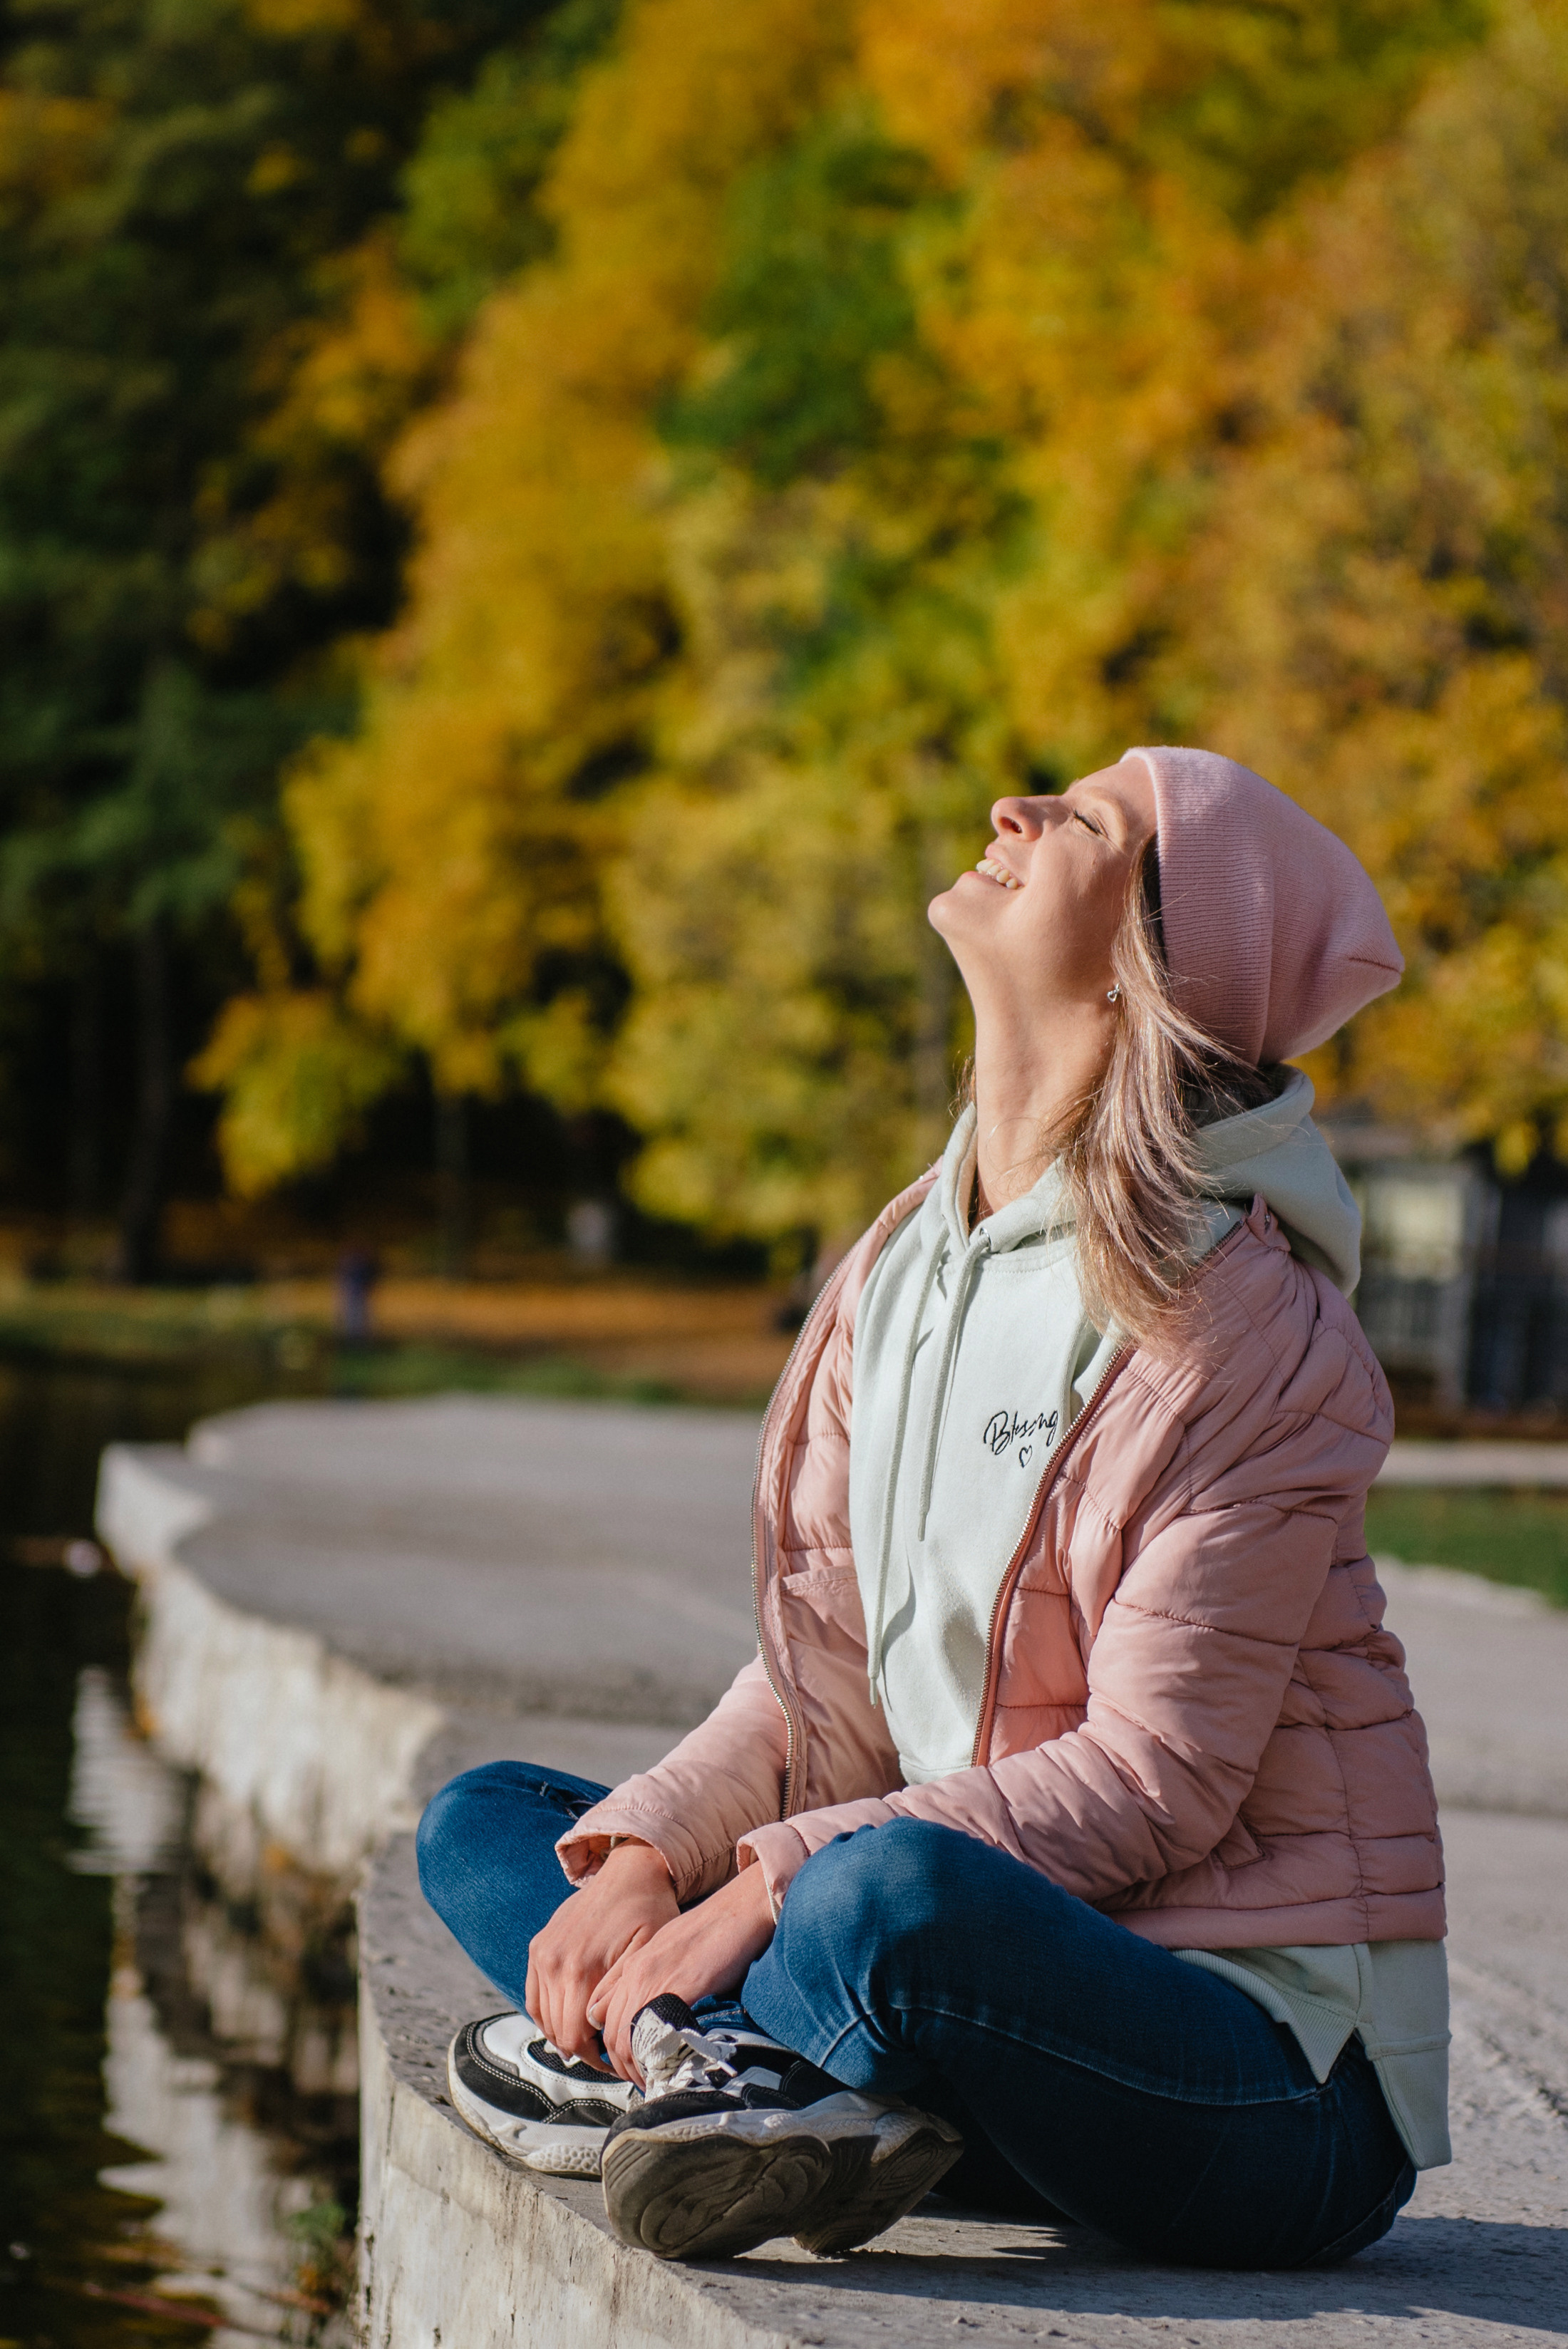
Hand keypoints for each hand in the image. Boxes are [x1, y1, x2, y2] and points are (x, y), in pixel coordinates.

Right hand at [525, 1842, 678, 2068]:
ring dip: (562, 2034)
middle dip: (580, 2050)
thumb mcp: (648, 1952)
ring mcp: (542, 1952)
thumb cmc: (649, 1912)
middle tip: (605, 2054)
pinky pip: (533, 1995)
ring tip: (589, 2039)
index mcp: (580, 1969)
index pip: (573, 2037)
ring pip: (542, 2016)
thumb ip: (620, 1992)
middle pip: (556, 2031)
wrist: (630, 1872)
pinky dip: (546, 2014)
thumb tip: (599, 2028)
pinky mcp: (538, 1945)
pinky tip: (567, 2020)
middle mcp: (553, 1962)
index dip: (593, 2059)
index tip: (612, 2061)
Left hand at [590, 1862, 776, 2083]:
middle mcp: (637, 1972)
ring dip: (636, 2068)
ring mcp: (655, 1980)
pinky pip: (655, 2033)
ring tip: (653, 2082)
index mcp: (633, 1963)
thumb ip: (653, 1978)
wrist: (741, 1909)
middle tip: (639, 2080)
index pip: (600, 2012)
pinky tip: (668, 2069)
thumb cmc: (714, 1931)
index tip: (624, 2061)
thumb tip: (649, 2015)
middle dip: (621, 2064)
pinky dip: (656, 2059)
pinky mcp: (679, 1988)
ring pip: (627, 2038)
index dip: (609, 2043)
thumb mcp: (671, 1952)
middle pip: (611, 2032)